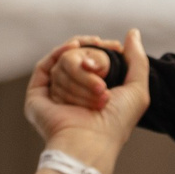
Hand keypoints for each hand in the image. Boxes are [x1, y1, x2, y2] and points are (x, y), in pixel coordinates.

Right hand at [26, 28, 149, 164]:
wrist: (91, 140)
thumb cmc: (117, 121)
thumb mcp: (137, 89)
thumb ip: (137, 60)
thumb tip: (133, 33)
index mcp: (94, 93)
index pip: (93, 61)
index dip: (101, 49)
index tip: (113, 46)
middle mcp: (74, 93)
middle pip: (78, 59)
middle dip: (94, 63)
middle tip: (104, 69)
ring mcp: (54, 94)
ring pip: (63, 64)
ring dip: (82, 74)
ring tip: (99, 92)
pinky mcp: (37, 96)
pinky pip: (44, 66)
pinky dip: (58, 54)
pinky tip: (73, 48)